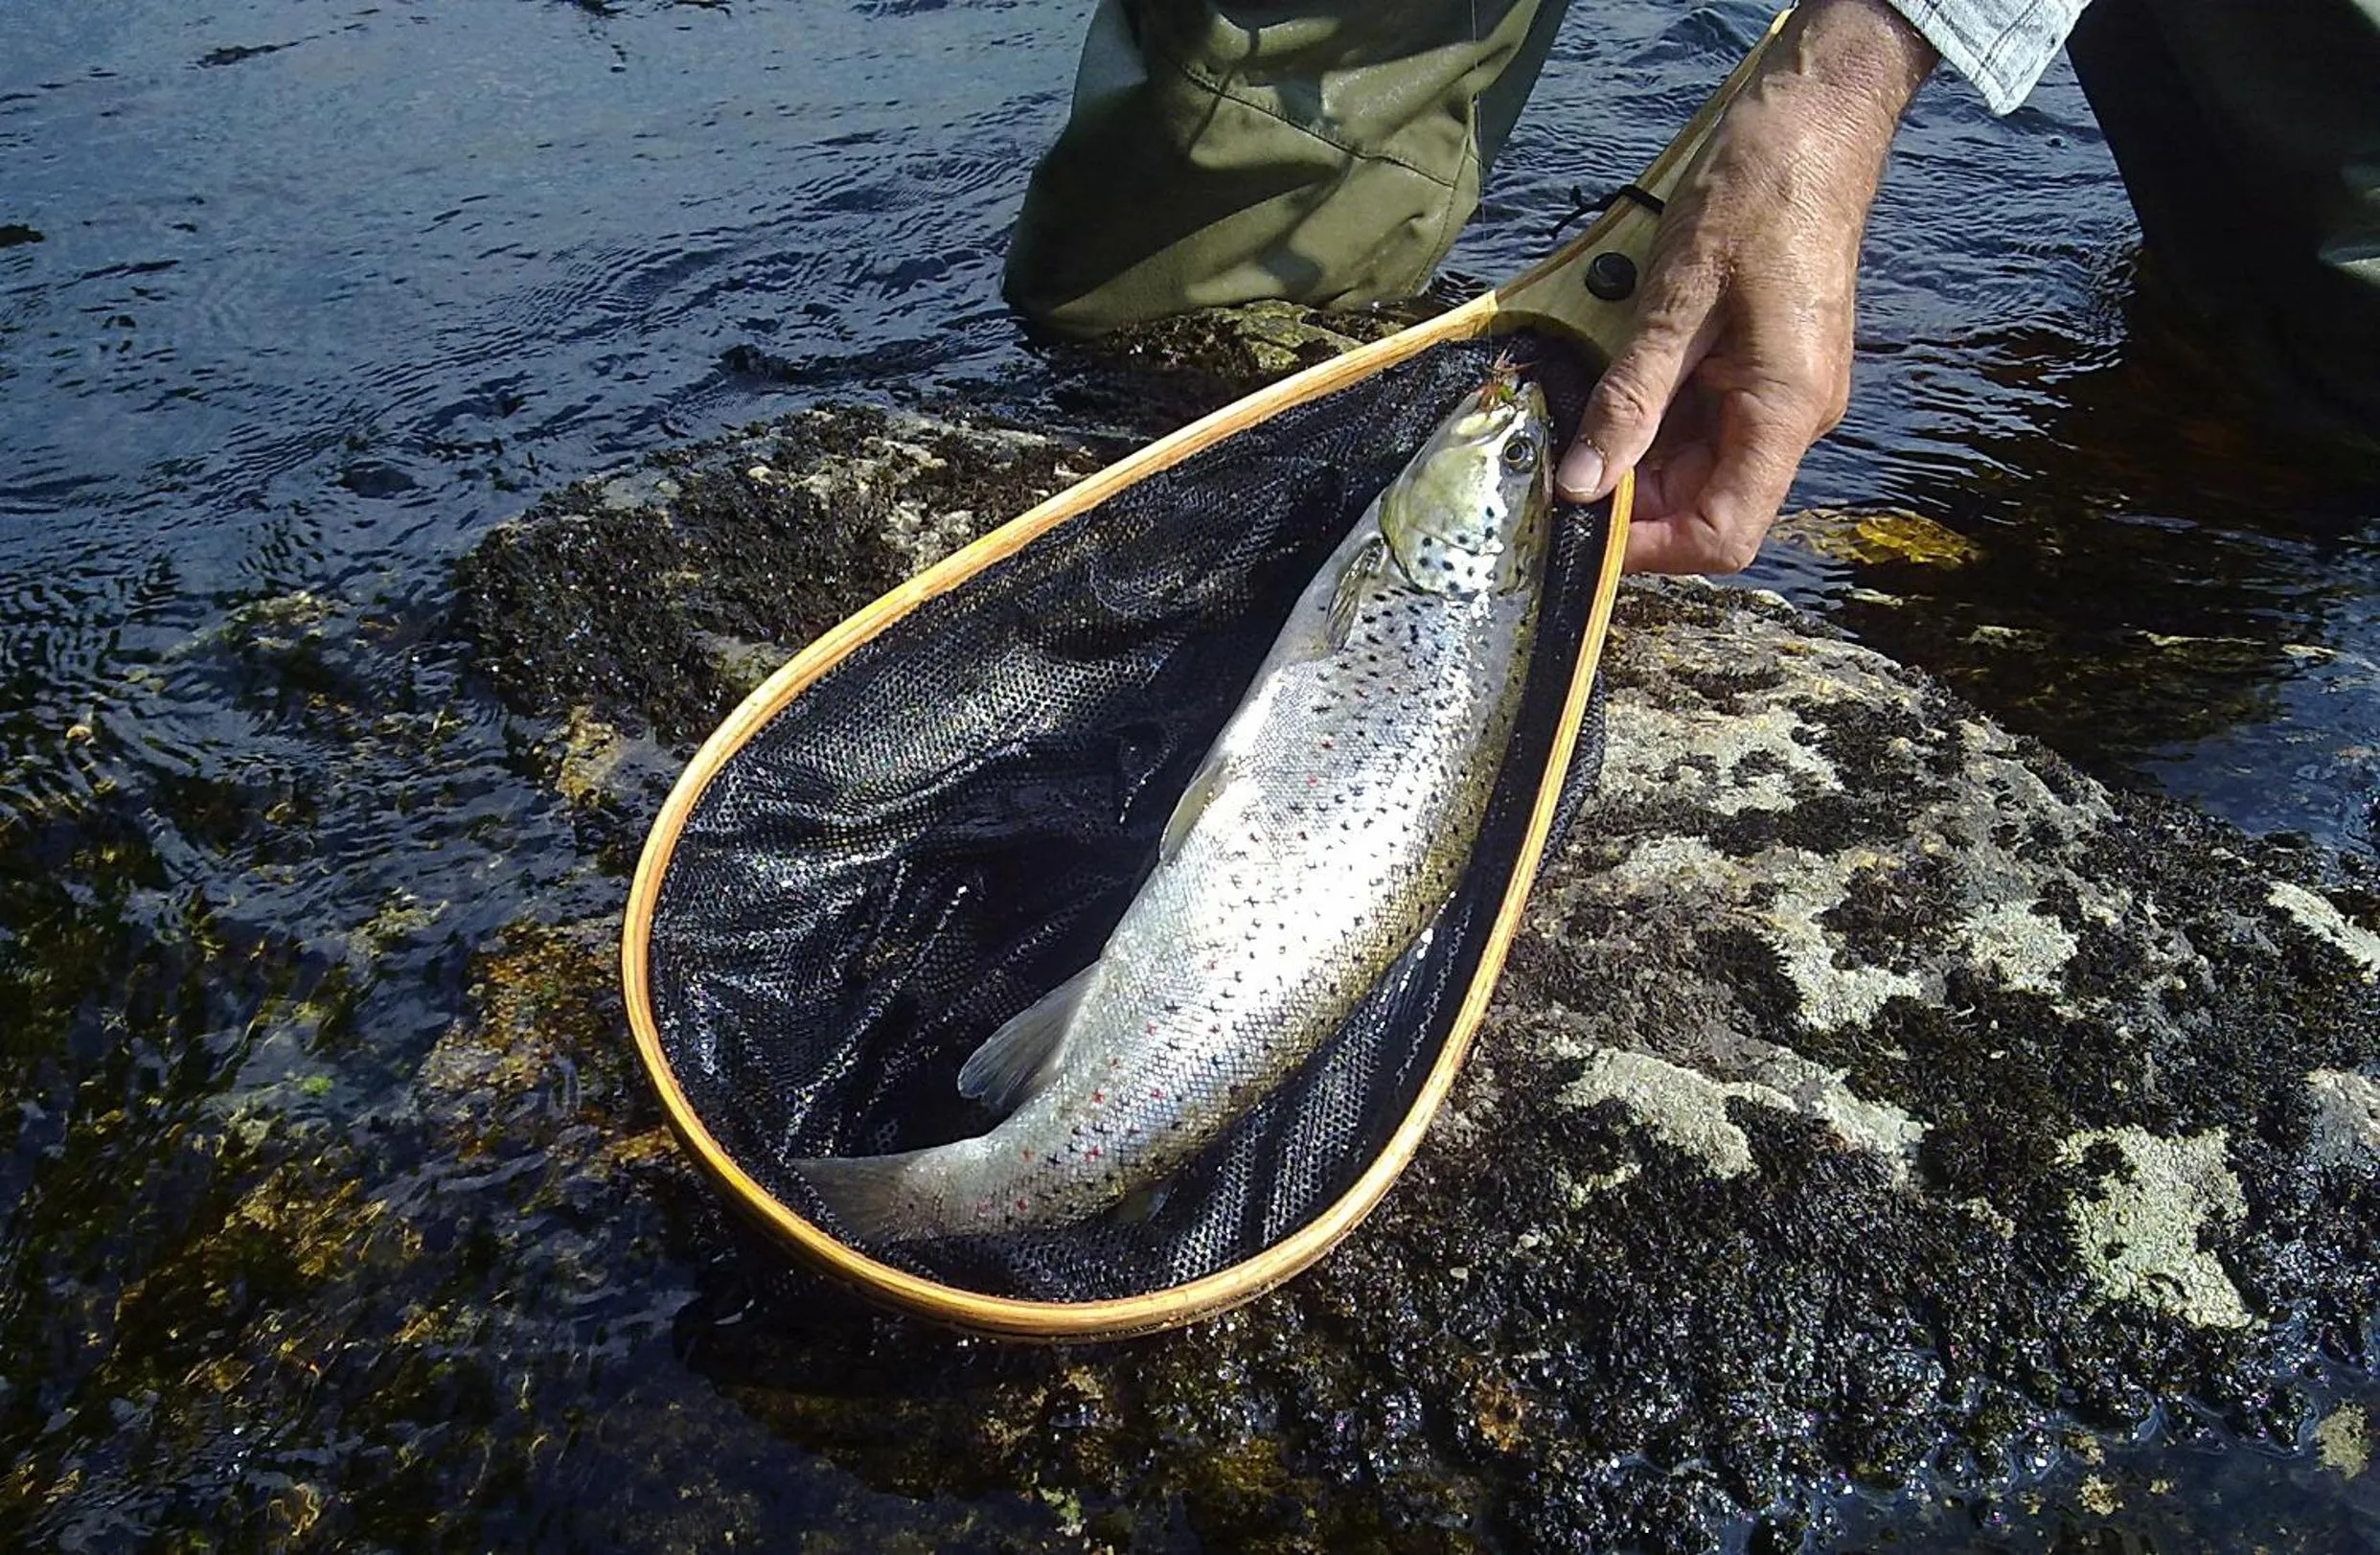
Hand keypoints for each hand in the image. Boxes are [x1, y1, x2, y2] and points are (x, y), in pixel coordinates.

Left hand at [1555, 0, 1936, 573]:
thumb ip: (1629, 401)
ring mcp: (1783, 395)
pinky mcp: (1767, 371)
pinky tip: (1611, 394)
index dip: (1650, 548)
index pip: (1723, 534)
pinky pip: (1706, 425)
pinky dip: (1654, 422)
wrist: (1814, 127)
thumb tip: (1582, 483)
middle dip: (1631, 500)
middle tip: (1556, 470)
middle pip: (1706, 506)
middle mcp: (1795, 417)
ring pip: (1700, 468)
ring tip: (1576, 424)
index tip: (1581, 529)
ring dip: (1637, 459)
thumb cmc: (1755, 198)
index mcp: (1784, 410)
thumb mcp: (1676, 302)